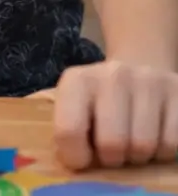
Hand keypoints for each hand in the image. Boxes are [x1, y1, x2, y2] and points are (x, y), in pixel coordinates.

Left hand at [53, 60, 177, 169]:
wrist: (136, 70)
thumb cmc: (101, 103)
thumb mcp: (75, 109)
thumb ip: (71, 133)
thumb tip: (80, 165)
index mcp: (78, 80)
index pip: (69, 131)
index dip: (77, 157)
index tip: (84, 157)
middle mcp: (113, 74)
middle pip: (112, 143)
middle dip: (112, 158)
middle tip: (113, 151)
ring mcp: (148, 80)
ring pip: (144, 146)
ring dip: (138, 155)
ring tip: (132, 141)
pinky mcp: (176, 91)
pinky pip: (171, 143)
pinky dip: (162, 150)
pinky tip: (153, 135)